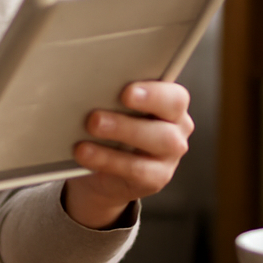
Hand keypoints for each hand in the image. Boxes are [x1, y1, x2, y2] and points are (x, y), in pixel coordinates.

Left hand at [63, 81, 192, 228]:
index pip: (174, 95)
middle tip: (97, 116)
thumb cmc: (109, 128)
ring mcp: (170, 153)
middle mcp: (177, 126)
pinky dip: (108, 160)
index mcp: (169, 102)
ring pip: (159, 141)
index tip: (126, 92)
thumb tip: (88, 85)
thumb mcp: (111, 107)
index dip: (153, 92)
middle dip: (135, 111)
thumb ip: (111, 95)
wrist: (101, 170)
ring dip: (121, 132)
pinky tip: (86, 154)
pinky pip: (138, 169)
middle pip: (168, 115)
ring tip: (92, 128)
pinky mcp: (157, 177)